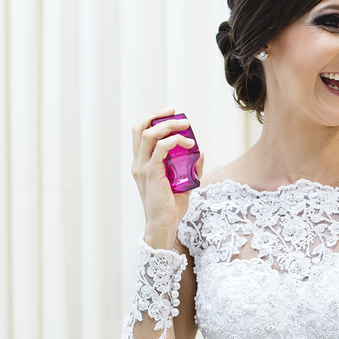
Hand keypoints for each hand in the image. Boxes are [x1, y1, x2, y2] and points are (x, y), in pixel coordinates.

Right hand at [131, 108, 203, 247]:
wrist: (164, 226)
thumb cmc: (171, 208)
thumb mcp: (182, 184)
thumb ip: (190, 169)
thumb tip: (200, 154)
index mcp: (141, 164)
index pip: (140, 134)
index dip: (151, 119)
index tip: (168, 114)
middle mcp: (138, 163)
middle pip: (140, 129)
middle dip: (157, 115)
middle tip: (175, 112)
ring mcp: (143, 168)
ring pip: (148, 134)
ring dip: (168, 125)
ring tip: (185, 125)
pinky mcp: (151, 173)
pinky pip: (161, 148)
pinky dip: (175, 141)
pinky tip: (189, 144)